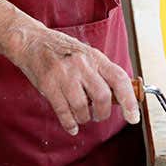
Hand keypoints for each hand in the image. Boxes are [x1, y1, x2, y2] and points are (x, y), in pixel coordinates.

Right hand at [8, 22, 140, 134]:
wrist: (31, 41)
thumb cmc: (61, 49)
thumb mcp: (86, 55)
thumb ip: (101, 73)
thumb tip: (120, 97)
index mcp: (95, 57)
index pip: (119, 79)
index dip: (130, 101)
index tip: (134, 117)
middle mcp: (81, 64)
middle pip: (102, 97)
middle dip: (103, 113)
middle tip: (99, 115)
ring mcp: (64, 73)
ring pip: (82, 107)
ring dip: (85, 118)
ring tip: (82, 116)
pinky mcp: (48, 84)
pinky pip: (63, 111)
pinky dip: (70, 123)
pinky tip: (72, 125)